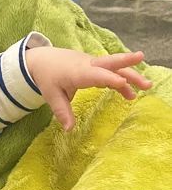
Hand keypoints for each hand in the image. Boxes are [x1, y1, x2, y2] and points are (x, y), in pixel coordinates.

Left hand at [25, 47, 151, 130]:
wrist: (43, 60)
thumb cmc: (48, 77)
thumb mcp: (51, 95)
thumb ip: (62, 111)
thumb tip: (69, 129)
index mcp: (77, 72)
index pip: (96, 75)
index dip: (109, 79)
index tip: (122, 84)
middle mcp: (88, 65)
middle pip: (110, 63)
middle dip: (127, 65)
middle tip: (143, 67)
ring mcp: (93, 64)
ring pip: (115, 67)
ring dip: (131, 75)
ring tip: (146, 86)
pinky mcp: (96, 66)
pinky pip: (111, 71)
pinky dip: (121, 80)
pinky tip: (130, 93)